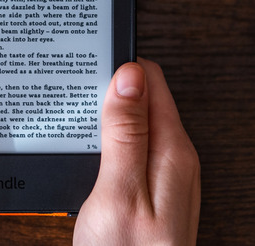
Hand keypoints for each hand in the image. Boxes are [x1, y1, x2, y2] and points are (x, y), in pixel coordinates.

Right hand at [74, 59, 199, 244]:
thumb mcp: (119, 189)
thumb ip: (126, 132)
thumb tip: (129, 75)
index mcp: (172, 149)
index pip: (150, 80)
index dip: (118, 67)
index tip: (88, 63)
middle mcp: (175, 158)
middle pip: (145, 99)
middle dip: (112, 87)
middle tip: (78, 82)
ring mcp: (164, 175)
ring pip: (137, 123)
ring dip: (110, 113)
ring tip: (80, 107)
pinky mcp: (150, 191)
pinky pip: (133, 148)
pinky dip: (111, 139)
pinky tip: (91, 145)